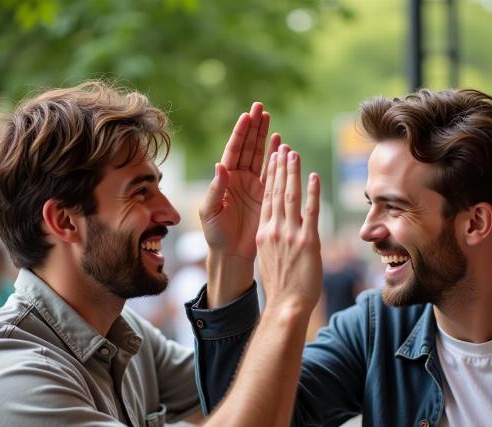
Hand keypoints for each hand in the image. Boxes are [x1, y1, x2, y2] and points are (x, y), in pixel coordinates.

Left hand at [200, 102, 280, 263]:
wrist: (231, 253)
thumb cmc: (215, 233)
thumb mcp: (210, 211)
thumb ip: (216, 188)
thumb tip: (221, 166)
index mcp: (224, 179)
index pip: (233, 150)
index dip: (240, 134)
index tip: (247, 116)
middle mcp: (238, 178)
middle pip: (247, 148)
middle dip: (253, 128)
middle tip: (260, 108)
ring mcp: (252, 186)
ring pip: (260, 157)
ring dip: (265, 138)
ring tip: (270, 119)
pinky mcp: (265, 196)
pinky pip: (272, 173)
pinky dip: (276, 159)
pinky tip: (281, 144)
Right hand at [256, 146, 321, 314]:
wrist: (286, 304)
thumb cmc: (281, 286)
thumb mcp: (270, 259)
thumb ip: (273, 241)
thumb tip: (280, 232)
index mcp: (263, 233)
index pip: (266, 199)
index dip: (270, 177)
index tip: (271, 161)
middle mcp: (274, 230)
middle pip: (276, 192)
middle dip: (279, 167)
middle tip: (281, 146)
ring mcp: (290, 235)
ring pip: (290, 197)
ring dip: (292, 173)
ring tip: (293, 154)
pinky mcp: (307, 241)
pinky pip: (310, 211)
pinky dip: (312, 192)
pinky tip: (314, 177)